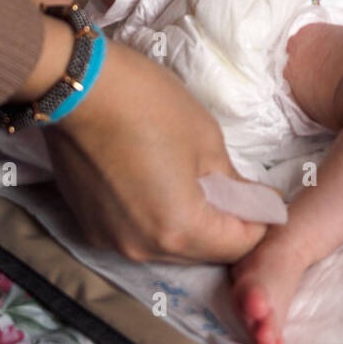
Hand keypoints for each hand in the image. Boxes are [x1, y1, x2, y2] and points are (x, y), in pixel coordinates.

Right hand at [45, 39, 268, 263]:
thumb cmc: (149, 106)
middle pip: (202, 253)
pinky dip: (156, 220)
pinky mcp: (88, 226)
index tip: (266, 198)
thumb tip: (248, 201)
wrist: (76, 89)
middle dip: (225, 228)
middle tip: (238, 193)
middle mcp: (143, 249)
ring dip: (189, 226)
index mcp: (179, 230)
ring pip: (167, 248)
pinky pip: (137, 235)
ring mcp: (110, 241)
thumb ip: (231, 183)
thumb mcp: (206, 140)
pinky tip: (159, 187)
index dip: (259, 223)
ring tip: (198, 188)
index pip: (237, 246)